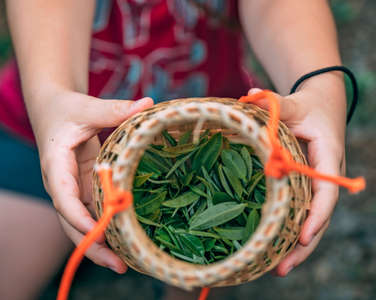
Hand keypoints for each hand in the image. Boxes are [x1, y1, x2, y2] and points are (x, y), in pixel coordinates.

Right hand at [29, 88, 152, 272]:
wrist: (54, 112)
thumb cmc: (68, 110)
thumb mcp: (88, 107)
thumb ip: (115, 109)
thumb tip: (149, 103)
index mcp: (56, 165)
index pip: (63, 195)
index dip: (78, 215)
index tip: (97, 229)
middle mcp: (62, 184)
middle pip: (72, 221)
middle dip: (91, 244)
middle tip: (118, 264)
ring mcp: (74, 190)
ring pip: (82, 223)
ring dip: (100, 244)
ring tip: (125, 264)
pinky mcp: (85, 190)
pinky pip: (93, 214)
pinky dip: (106, 228)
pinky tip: (124, 242)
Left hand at [248, 74, 346, 275]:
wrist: (322, 106)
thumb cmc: (308, 105)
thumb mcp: (293, 103)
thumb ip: (274, 103)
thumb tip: (249, 98)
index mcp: (329, 156)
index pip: (327, 190)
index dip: (317, 215)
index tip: (303, 237)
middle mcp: (327, 176)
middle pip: (320, 215)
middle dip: (304, 244)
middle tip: (282, 269)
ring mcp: (319, 184)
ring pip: (312, 219)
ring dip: (298, 247)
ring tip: (278, 270)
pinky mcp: (309, 187)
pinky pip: (303, 212)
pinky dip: (292, 230)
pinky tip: (275, 248)